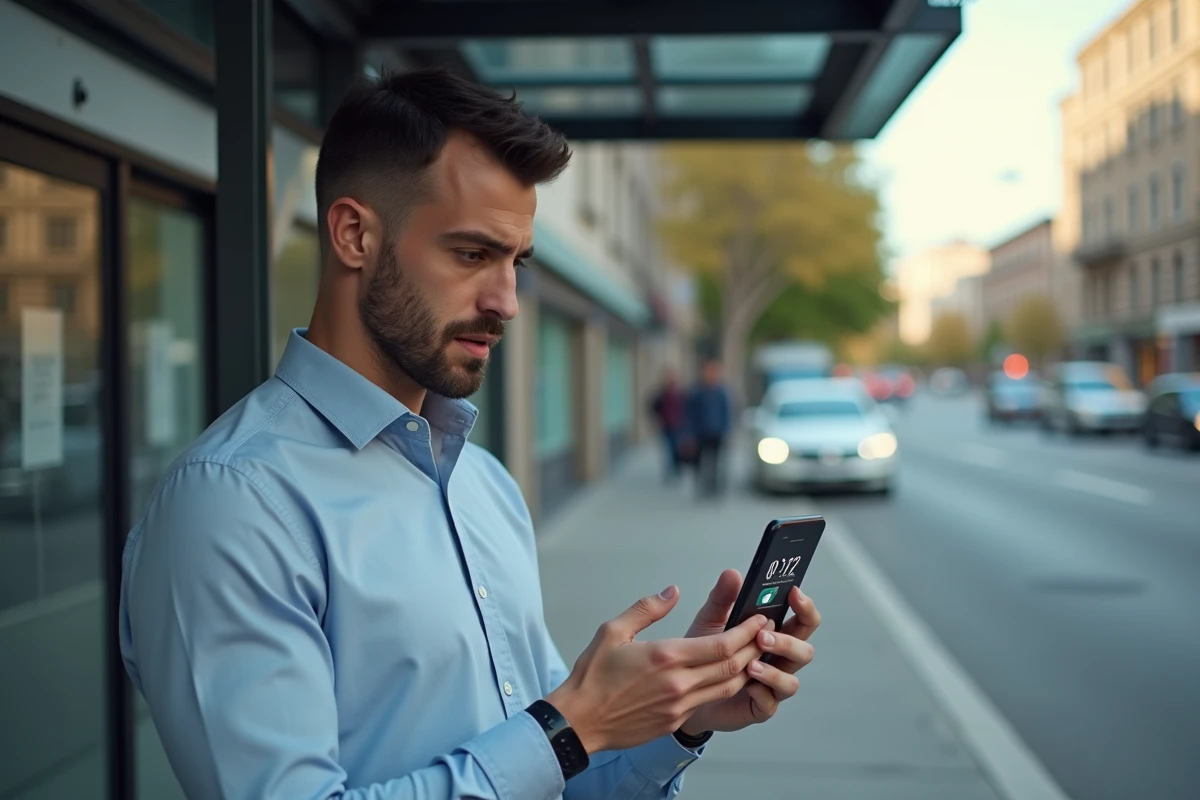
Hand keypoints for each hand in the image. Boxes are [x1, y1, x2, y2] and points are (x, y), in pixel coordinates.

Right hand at [546, 585, 770, 753]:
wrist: (579, 721)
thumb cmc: (592, 676)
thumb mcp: (613, 630)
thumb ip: (647, 608)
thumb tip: (672, 592)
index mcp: (665, 656)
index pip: (721, 644)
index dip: (746, 631)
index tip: (758, 618)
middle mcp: (678, 683)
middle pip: (732, 665)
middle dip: (754, 647)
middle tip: (766, 632)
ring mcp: (678, 705)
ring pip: (727, 686)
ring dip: (746, 669)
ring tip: (755, 652)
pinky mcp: (674, 720)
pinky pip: (709, 701)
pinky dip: (725, 686)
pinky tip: (728, 675)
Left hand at [677, 570, 819, 735]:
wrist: (687, 688)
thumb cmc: (705, 653)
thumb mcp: (710, 621)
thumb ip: (723, 599)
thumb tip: (732, 574)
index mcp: (775, 635)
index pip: (803, 620)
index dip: (805, 607)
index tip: (794, 593)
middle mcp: (779, 660)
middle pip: (804, 649)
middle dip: (788, 641)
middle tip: (763, 635)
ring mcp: (773, 685)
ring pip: (792, 680)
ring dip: (775, 670)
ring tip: (752, 664)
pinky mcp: (761, 707)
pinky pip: (771, 703)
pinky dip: (761, 693)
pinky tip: (748, 686)